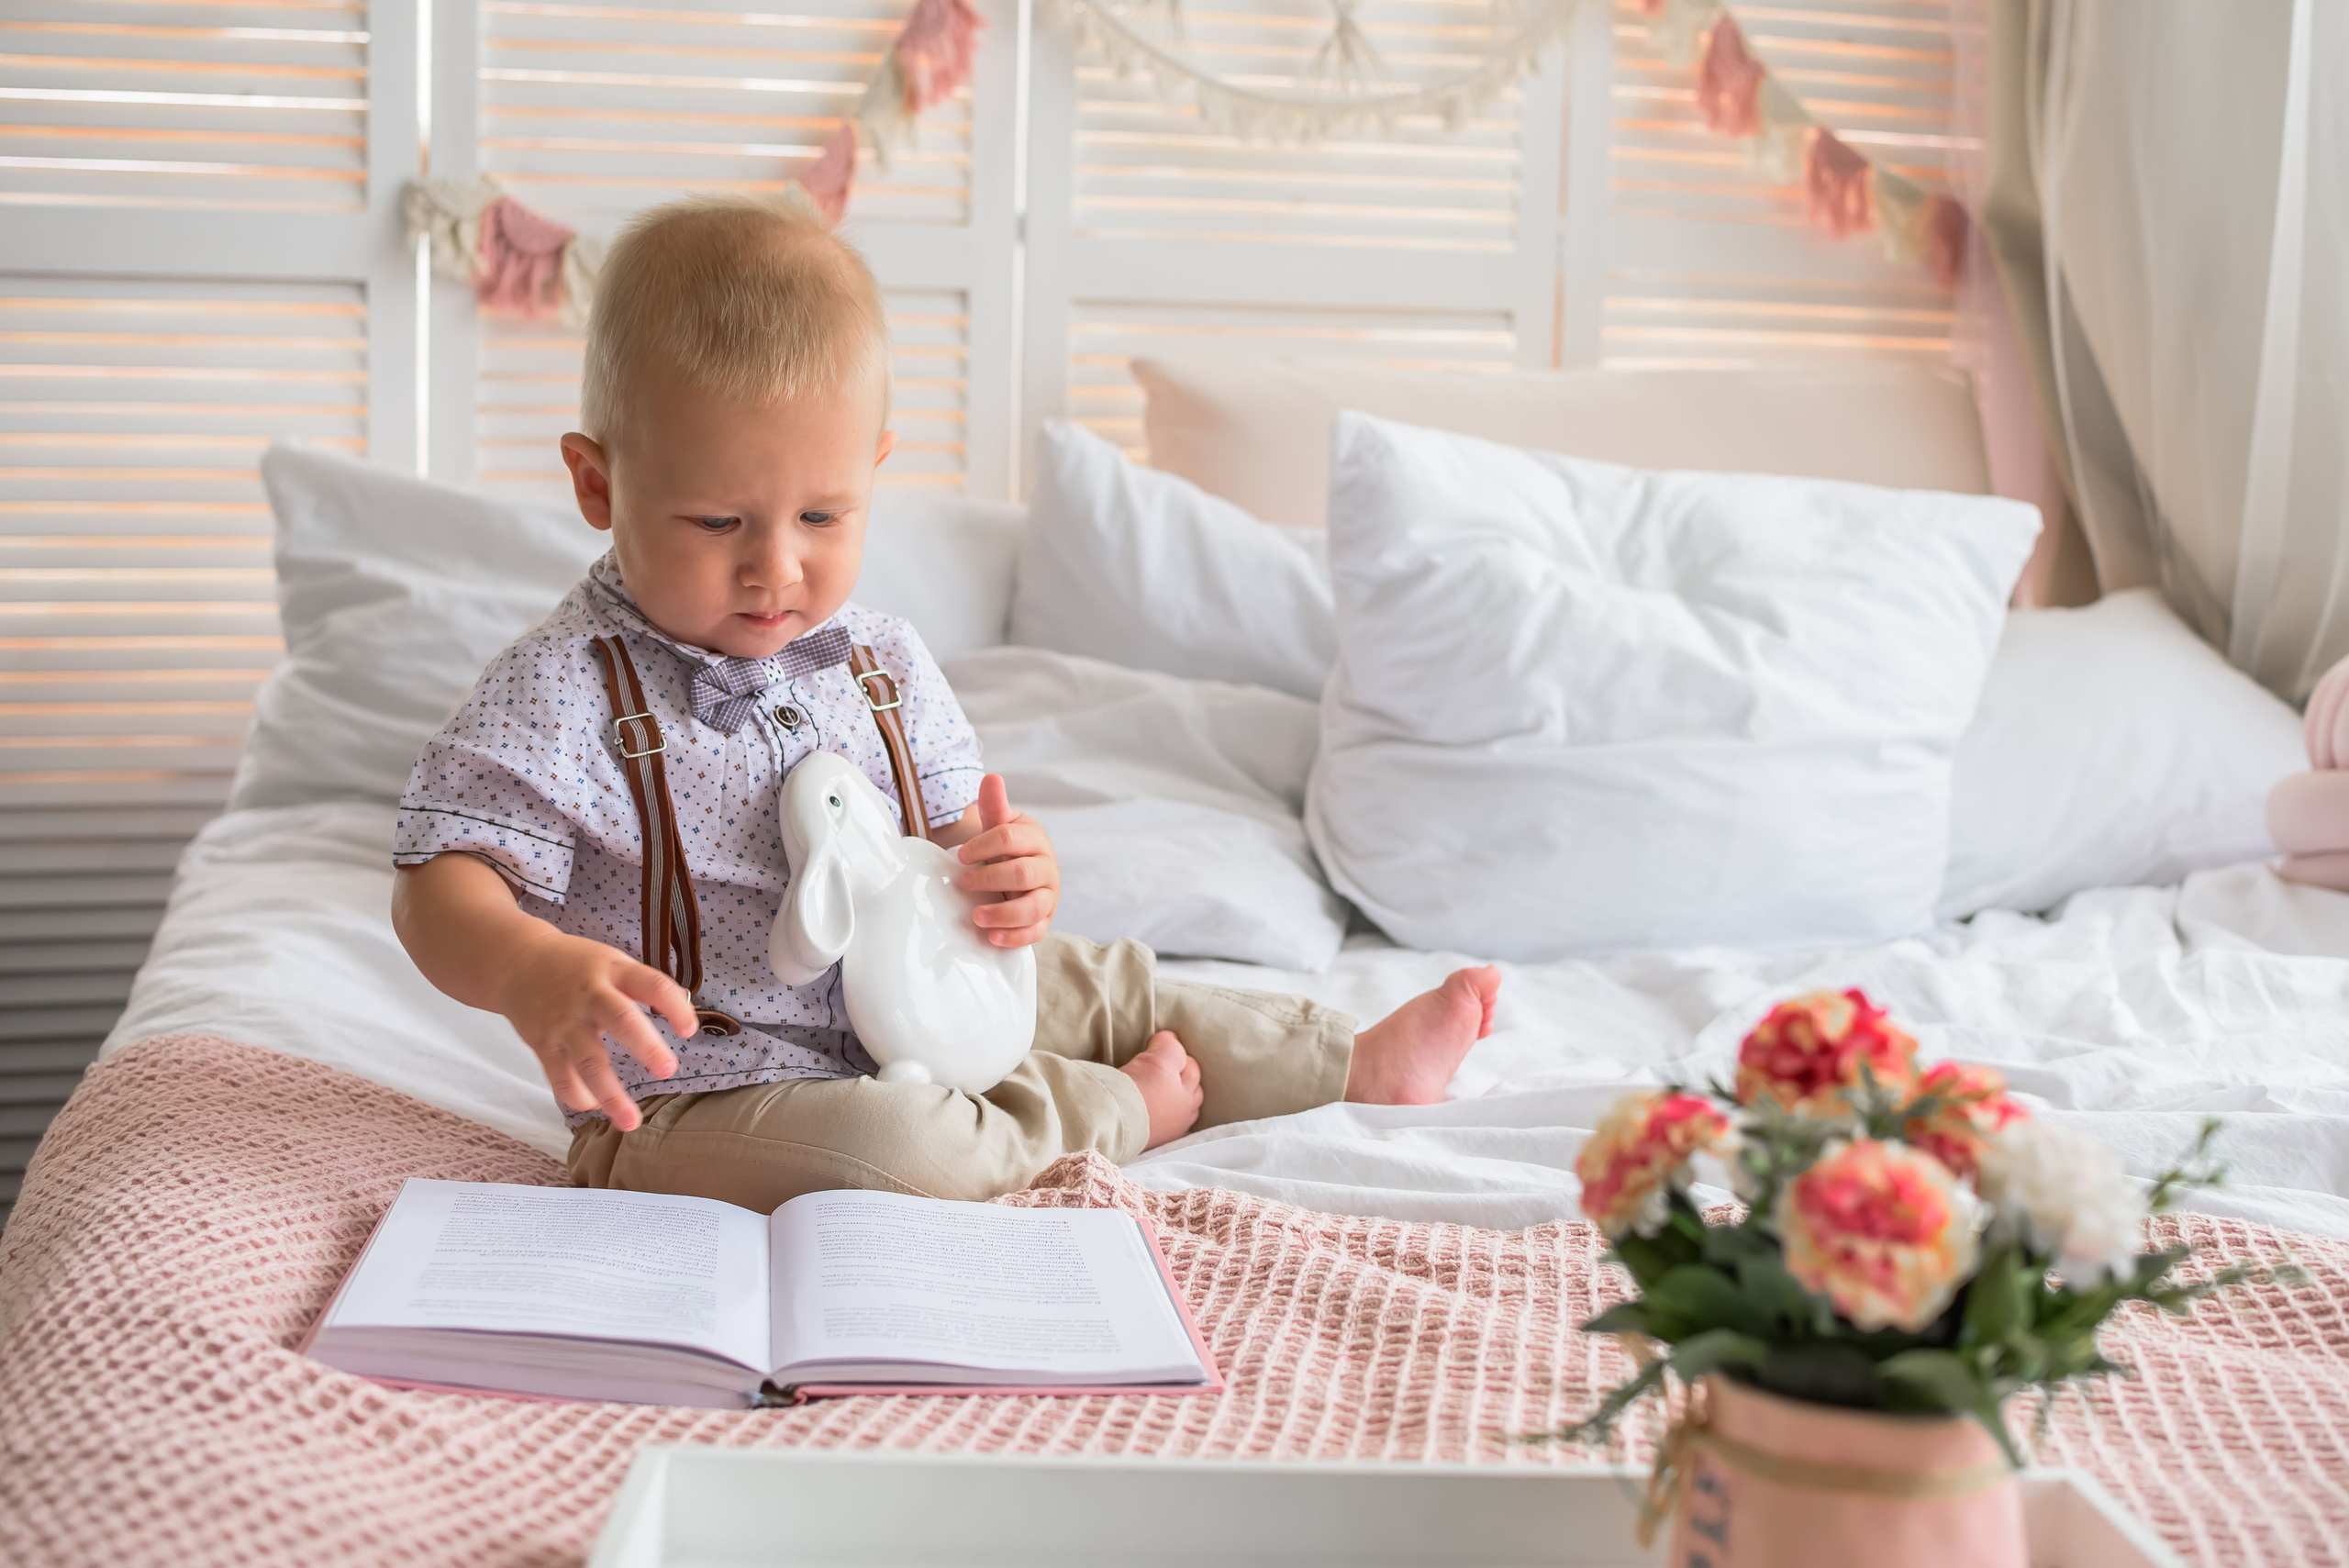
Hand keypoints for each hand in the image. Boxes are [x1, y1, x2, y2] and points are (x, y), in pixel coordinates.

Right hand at [493, 923, 693, 1131]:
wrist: (517, 962)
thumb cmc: (576, 966)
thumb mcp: (611, 961)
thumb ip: (643, 985)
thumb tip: (684, 1008)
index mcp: (613, 970)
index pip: (652, 984)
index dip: (674, 1006)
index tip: (689, 1031)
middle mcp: (588, 995)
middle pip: (621, 1020)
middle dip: (647, 1047)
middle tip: (668, 1071)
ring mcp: (563, 1021)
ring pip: (588, 1061)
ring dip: (611, 1095)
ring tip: (631, 1122)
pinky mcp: (541, 1043)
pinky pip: (560, 1076)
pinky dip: (577, 1096)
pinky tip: (594, 1106)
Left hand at [954, 773, 1058, 946]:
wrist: (1022, 872)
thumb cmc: (1007, 848)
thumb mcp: (999, 826)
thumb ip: (994, 805)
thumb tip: (992, 777)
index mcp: (1034, 840)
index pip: (1010, 839)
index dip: (983, 846)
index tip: (961, 855)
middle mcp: (1046, 867)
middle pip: (1022, 873)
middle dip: (990, 879)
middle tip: (964, 882)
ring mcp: (1048, 896)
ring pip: (1033, 906)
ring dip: (1003, 913)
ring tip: (977, 916)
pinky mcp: (1044, 920)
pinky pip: (1036, 932)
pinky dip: (1015, 937)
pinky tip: (993, 937)